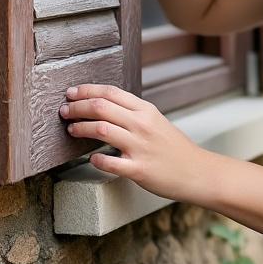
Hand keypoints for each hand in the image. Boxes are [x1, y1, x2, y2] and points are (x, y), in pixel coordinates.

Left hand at [59, 83, 212, 202]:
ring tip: (72, 130)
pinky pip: (110, 163)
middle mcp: (142, 125)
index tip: (72, 93)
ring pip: (101, 129)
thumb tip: (104, 106)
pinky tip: (91, 158)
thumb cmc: (175, 149)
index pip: (111, 92)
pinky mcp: (139, 169)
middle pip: (101, 107)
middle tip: (64, 111)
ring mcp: (140, 147)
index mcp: (146, 111)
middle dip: (77, 107)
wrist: (198, 172)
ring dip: (80, 128)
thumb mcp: (157, 122)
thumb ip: (133, 113)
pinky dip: (96, 160)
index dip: (87, 90)